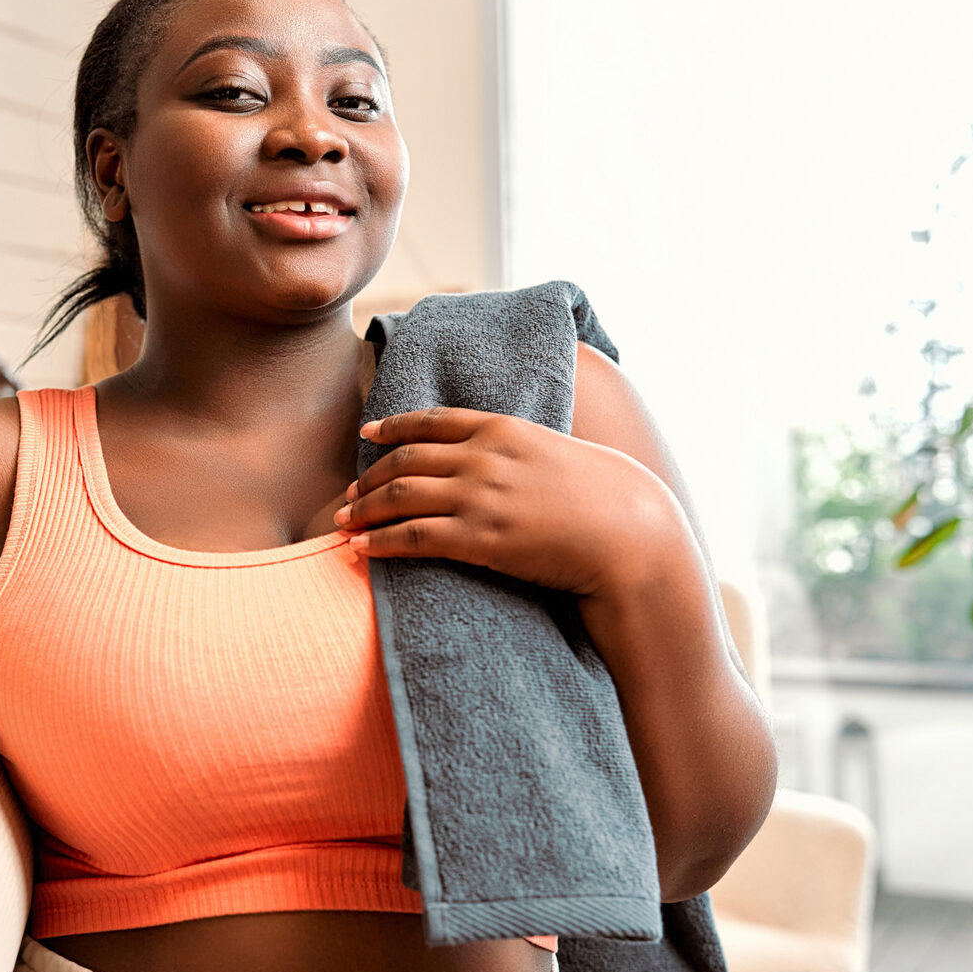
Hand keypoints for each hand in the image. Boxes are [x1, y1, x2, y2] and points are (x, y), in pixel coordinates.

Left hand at [339, 407, 671, 595]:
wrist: (629, 533)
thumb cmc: (603, 497)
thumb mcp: (557, 453)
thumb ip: (520, 449)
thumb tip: (500, 457)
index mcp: (503, 429)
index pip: (433, 421)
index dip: (394, 426)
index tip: (369, 432)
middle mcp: (484, 457)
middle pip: (406, 460)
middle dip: (369, 477)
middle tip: (348, 495)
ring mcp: (480, 496)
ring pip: (399, 496)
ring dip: (363, 510)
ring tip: (343, 524)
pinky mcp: (480, 538)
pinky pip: (413, 537)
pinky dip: (379, 542)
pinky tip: (361, 551)